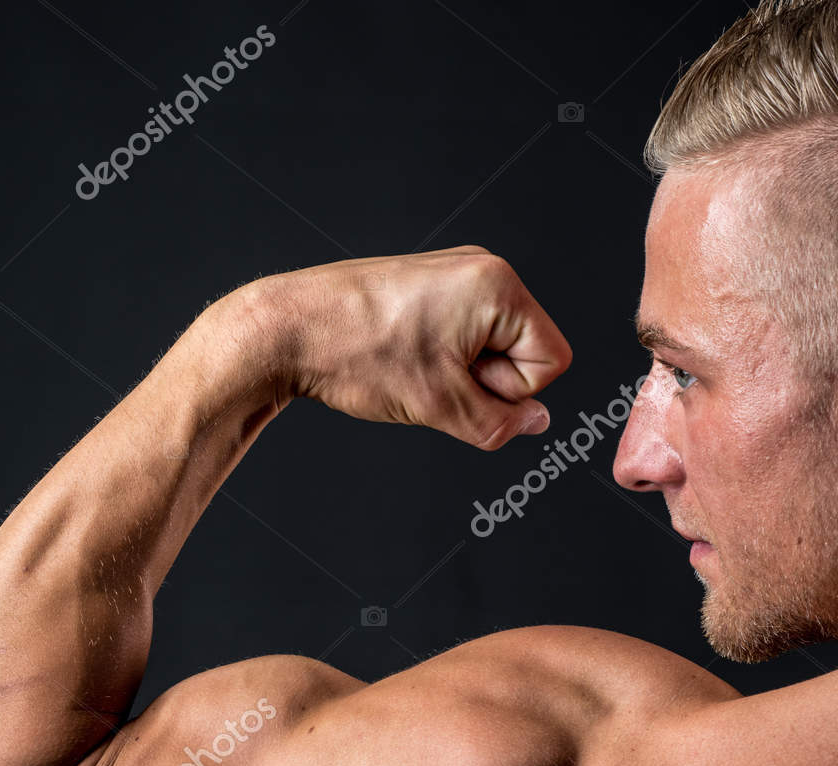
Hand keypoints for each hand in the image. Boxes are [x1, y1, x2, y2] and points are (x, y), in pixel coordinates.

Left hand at [250, 246, 572, 449]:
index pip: (550, 362)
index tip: (460, 385)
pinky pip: (461, 336)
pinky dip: (438, 359)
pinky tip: (401, 359)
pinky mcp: (428, 286)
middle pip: (522, 352)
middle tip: (429, 377)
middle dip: (483, 381)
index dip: (509, 392)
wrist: (287, 329)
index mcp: (497, 286)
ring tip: (409, 367)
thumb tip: (534, 423)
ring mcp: (453, 274)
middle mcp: (481, 269)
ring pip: (489, 349)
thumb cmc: (354, 351)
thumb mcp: (440, 405)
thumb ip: (500, 424)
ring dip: (457, 374)